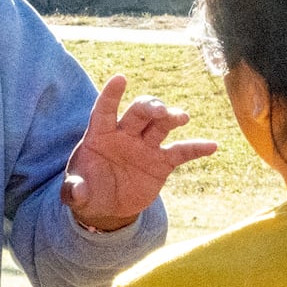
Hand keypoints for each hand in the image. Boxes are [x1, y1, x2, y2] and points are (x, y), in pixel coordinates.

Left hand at [63, 74, 217, 231]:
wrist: (107, 207)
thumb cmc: (88, 191)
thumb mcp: (77, 193)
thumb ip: (75, 190)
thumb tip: (76, 190)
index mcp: (100, 135)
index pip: (104, 109)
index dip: (112, 94)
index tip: (120, 78)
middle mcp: (125, 134)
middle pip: (139, 113)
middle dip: (149, 108)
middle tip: (159, 112)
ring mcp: (145, 146)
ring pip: (160, 125)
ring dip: (171, 118)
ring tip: (181, 118)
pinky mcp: (161, 162)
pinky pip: (181, 151)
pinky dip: (196, 148)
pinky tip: (212, 146)